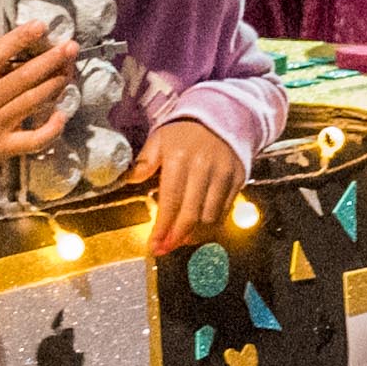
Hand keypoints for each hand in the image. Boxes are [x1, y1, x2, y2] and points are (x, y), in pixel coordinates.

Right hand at [0, 18, 78, 174]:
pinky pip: (32, 140)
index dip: (19, 39)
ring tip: (69, 71)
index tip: (40, 25)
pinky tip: (62, 115)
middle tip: (70, 47)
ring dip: (53, 86)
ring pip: (30, 103)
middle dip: (49, 61)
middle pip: (21, 77)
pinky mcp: (4, 147)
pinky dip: (50, 130)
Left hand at [139, 118, 239, 250]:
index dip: (162, 227)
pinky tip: (199, 230)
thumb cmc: (184, 132)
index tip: (154, 245)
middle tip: (165, 249)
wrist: (221, 116)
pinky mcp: (238, 179)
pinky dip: (212, 225)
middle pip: (191, 214)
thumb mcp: (160, 139)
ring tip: (181, 240)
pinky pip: (225, 210)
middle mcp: (203, 168)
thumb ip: (145, 161)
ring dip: (195, 234)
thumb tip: (128, 180)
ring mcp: (223, 174)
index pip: (170, 201)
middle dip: (176, 237)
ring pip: (210, 217)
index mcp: (179, 159)